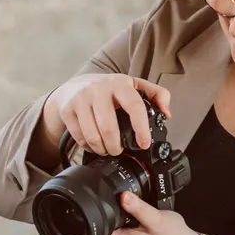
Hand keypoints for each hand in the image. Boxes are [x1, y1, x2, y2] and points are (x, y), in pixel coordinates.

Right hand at [41, 72, 172, 158]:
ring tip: (107, 150)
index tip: (144, 143)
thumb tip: (167, 113)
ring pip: (93, 136)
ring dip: (102, 149)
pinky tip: (94, 145)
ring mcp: (80, 99)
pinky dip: (88, 147)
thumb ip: (156, 95)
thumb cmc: (107, 89)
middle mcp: (98, 89)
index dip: (141, 128)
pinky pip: (80, 137)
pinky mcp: (67, 110)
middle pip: (109, 128)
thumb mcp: (132, 86)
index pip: (134, 106)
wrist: (72, 88)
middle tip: (119, 151)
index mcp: (119, 83)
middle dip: (116, 146)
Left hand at [97, 193, 202, 234]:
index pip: (92, 228)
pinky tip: (121, 218)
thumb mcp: (157, 219)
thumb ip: (138, 208)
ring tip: (118, 210)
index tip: (102, 201)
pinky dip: (110, 226)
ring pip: (97, 233)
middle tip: (112, 203)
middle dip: (97, 215)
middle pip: (91, 231)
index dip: (94, 212)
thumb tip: (123, 195)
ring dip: (104, 220)